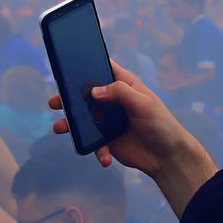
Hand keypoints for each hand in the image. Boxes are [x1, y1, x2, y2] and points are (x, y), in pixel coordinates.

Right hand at [51, 59, 215, 211]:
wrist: (167, 156)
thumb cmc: (161, 124)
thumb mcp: (144, 103)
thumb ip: (121, 93)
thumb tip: (94, 91)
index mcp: (125, 86)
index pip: (104, 70)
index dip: (88, 66)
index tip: (68, 67)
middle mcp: (114, 102)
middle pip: (87, 96)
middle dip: (69, 99)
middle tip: (54, 102)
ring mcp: (109, 122)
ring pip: (85, 120)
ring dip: (72, 125)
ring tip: (60, 128)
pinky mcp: (108, 141)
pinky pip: (94, 143)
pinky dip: (96, 150)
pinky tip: (104, 157)